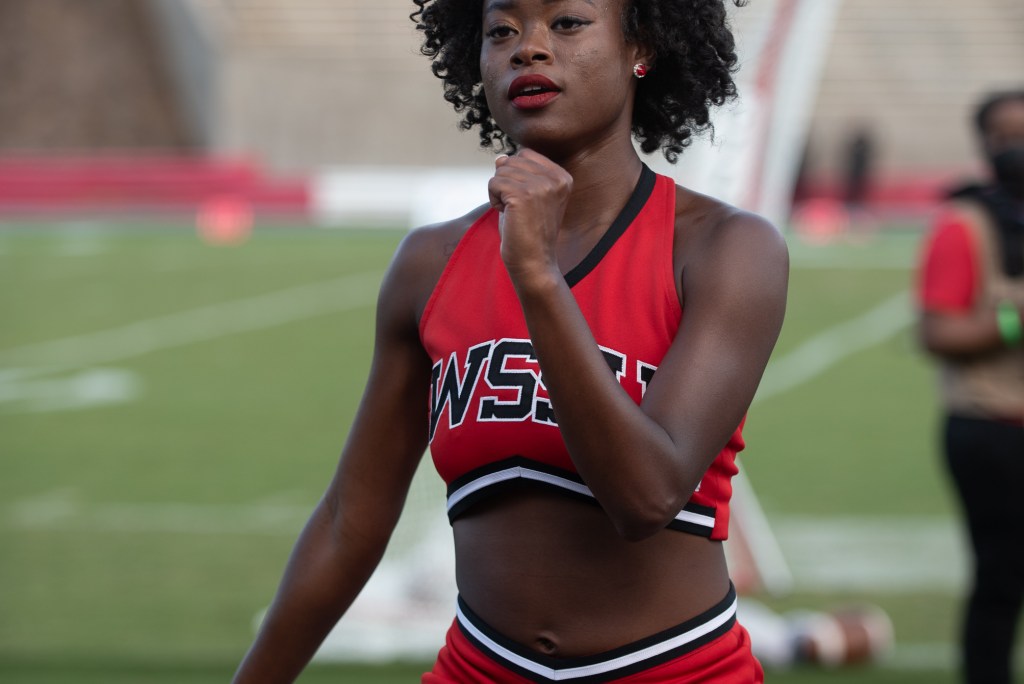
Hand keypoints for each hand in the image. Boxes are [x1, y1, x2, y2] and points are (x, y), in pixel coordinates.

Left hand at [488, 150, 572, 287]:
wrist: (534, 262)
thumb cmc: (529, 232)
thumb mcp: (528, 196)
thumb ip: (518, 173)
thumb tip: (500, 157)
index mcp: (562, 177)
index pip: (526, 154)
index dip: (516, 175)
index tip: (525, 200)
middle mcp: (556, 179)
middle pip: (512, 160)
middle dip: (506, 183)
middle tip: (518, 209)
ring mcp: (541, 186)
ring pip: (501, 170)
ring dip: (499, 192)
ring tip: (514, 213)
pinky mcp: (523, 196)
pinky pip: (493, 182)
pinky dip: (493, 200)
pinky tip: (507, 215)